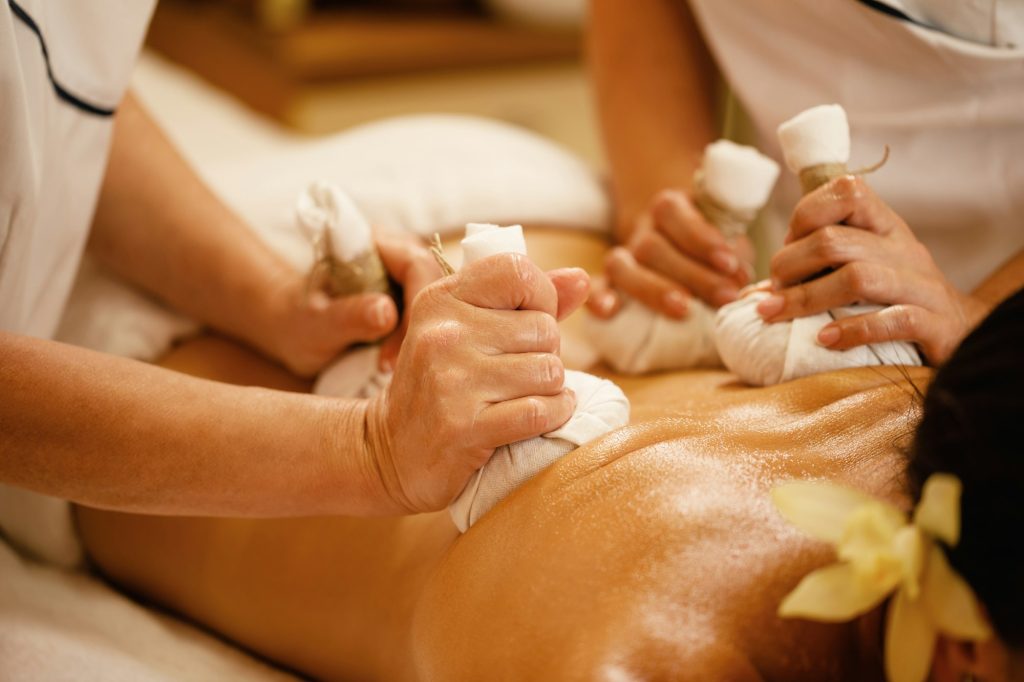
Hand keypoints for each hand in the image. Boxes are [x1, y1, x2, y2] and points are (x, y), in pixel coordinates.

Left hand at [267, 233, 441, 376]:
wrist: (294, 330)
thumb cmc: (298, 322)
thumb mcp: (316, 324)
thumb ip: (349, 316)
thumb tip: (388, 312)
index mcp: (373, 242)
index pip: (416, 265)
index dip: (415, 305)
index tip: (394, 351)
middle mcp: (399, 252)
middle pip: (436, 282)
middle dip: (422, 326)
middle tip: (394, 365)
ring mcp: (410, 276)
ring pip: (440, 302)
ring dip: (423, 336)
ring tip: (393, 366)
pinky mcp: (415, 298)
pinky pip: (434, 316)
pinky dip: (422, 341)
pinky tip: (401, 363)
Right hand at [363, 254, 589, 513]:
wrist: (392, 451)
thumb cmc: (441, 384)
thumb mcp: (468, 330)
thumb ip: (525, 302)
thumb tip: (582, 278)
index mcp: (442, 299)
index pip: (517, 271)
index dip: (541, 296)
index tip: (531, 322)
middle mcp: (444, 334)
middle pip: (544, 329)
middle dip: (545, 354)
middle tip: (520, 373)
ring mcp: (452, 380)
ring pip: (548, 372)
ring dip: (550, 389)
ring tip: (525, 395)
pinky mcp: (463, 426)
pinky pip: (541, 412)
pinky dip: (554, 416)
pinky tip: (541, 417)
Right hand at [587, 189, 752, 318]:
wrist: (675, 242)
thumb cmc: (710, 246)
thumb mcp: (725, 236)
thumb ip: (733, 255)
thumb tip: (747, 287)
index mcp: (669, 207)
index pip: (673, 212)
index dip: (700, 237)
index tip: (730, 263)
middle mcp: (641, 230)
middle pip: (651, 246)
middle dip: (691, 273)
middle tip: (724, 295)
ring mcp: (623, 256)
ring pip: (621, 265)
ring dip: (653, 289)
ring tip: (684, 309)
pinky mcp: (610, 282)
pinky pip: (597, 286)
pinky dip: (598, 297)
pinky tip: (610, 311)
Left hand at [757, 175, 987, 363]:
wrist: (967, 332)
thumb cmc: (896, 299)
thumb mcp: (863, 270)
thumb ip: (816, 272)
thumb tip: (751, 296)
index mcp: (885, 227)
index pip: (845, 192)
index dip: (804, 217)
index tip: (787, 249)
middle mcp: (904, 249)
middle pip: (835, 242)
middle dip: (790, 266)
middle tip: (773, 294)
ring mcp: (922, 286)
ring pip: (859, 278)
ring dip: (808, 298)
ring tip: (779, 315)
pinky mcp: (936, 323)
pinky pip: (893, 321)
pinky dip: (853, 330)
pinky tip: (825, 339)